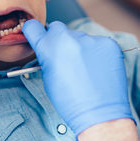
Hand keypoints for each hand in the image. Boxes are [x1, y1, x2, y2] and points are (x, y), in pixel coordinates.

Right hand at [22, 19, 133, 136]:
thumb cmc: (70, 100)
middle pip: (57, 27)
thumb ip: (46, 56)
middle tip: (63, 53)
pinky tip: (96, 65)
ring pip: (78, 35)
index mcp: (48, 48)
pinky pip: (95, 41)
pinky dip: (94, 50)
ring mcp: (89, 40)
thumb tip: (49, 46)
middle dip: (57, 38)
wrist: (99, 114)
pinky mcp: (107, 43)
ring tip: (84, 64)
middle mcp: (67, 40)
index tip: (37, 33)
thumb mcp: (48, 76)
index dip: (33, 30)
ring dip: (78, 45)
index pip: (32, 26)